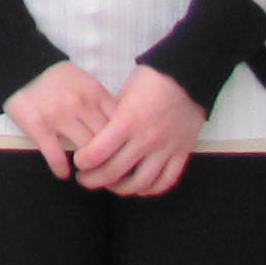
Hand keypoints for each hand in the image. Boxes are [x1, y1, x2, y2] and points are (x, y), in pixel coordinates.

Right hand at [0, 62, 114, 181]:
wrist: (21, 66)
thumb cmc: (57, 78)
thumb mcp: (85, 82)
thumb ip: (102, 102)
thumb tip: (122, 129)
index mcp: (94, 91)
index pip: (120, 123)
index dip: (124, 142)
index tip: (123, 154)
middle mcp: (79, 103)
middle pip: (106, 139)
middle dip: (110, 157)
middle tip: (109, 170)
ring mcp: (58, 115)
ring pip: (85, 150)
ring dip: (88, 166)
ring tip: (88, 173)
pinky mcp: (38, 126)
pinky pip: (55, 156)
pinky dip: (61, 168)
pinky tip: (64, 173)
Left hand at [72, 66, 205, 196]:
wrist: (186, 75)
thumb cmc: (150, 81)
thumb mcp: (123, 95)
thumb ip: (111, 120)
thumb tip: (95, 139)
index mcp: (127, 121)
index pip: (97, 153)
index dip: (83, 162)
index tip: (78, 162)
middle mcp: (146, 139)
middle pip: (114, 172)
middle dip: (94, 179)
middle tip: (85, 178)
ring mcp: (166, 148)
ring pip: (140, 183)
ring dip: (121, 189)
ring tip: (110, 185)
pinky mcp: (182, 153)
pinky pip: (166, 181)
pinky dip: (150, 189)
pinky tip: (139, 186)